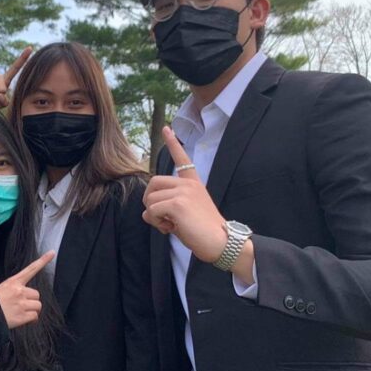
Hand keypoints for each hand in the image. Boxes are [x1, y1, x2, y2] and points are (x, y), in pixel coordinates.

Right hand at [0, 250, 53, 327]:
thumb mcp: (1, 290)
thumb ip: (16, 290)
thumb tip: (27, 298)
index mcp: (13, 282)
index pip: (31, 269)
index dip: (43, 261)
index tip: (52, 253)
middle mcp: (19, 291)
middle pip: (36, 294)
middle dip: (31, 301)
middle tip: (22, 306)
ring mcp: (21, 303)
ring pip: (37, 306)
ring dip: (32, 310)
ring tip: (22, 313)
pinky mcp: (22, 316)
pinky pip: (34, 316)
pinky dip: (31, 320)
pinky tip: (24, 320)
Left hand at [142, 126, 227, 263]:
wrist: (221, 242)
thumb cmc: (203, 232)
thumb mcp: (185, 214)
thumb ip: (170, 205)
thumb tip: (149, 210)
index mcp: (194, 184)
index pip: (182, 160)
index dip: (173, 144)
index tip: (166, 128)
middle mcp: (189, 184)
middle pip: (153, 182)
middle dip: (150, 201)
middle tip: (162, 217)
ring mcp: (184, 192)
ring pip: (150, 199)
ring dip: (154, 216)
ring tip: (170, 225)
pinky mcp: (178, 203)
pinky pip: (152, 210)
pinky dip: (156, 222)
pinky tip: (170, 228)